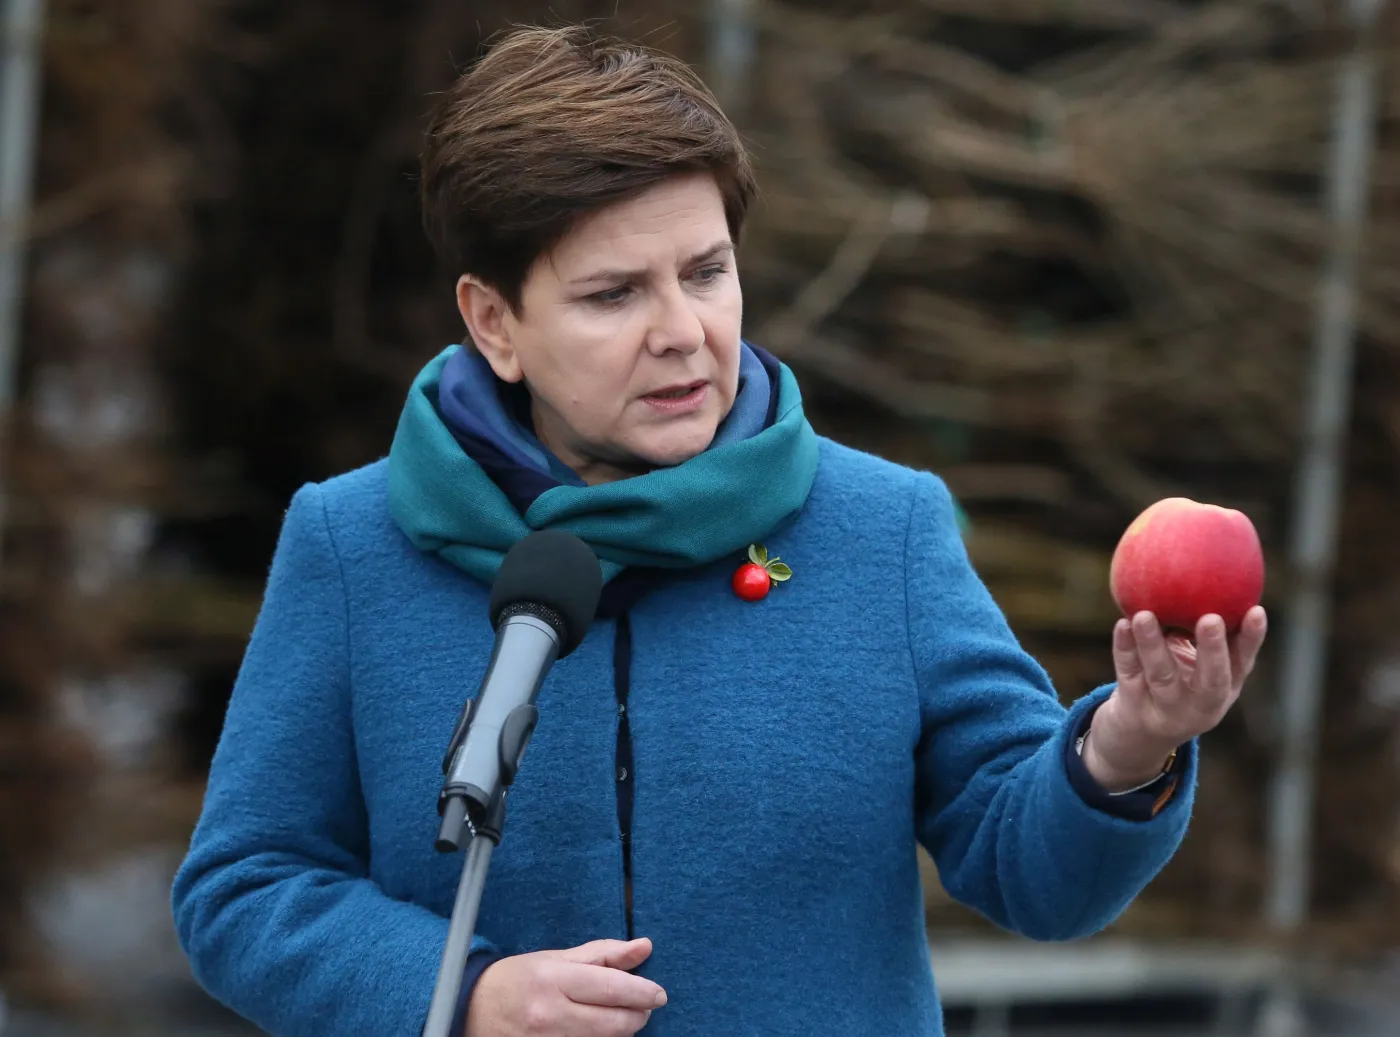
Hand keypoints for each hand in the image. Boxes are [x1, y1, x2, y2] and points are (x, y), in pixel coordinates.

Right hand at [464, 937, 665, 1036]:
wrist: (472, 1008)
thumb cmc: (518, 978)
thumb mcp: (557, 957)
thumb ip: (604, 954)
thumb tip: (644, 947)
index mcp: (554, 979)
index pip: (613, 988)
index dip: (643, 992)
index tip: (659, 993)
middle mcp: (550, 1014)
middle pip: (614, 1023)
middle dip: (638, 1015)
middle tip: (644, 1006)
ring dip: (621, 1031)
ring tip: (618, 1016)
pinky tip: (599, 1030)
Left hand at [1085, 607, 1268, 791]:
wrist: (1138, 736)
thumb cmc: (1178, 685)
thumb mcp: (1198, 669)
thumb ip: (1208, 634)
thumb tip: (1214, 571)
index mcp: (1223, 690)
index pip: (1242, 664)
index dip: (1251, 639)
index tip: (1256, 610)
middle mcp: (1199, 704)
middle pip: (1210, 680)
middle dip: (1213, 650)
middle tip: (1211, 618)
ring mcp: (1166, 709)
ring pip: (1161, 675)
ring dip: (1153, 644)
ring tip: (1144, 615)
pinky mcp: (1133, 707)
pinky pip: (1129, 673)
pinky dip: (1125, 648)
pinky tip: (1122, 624)